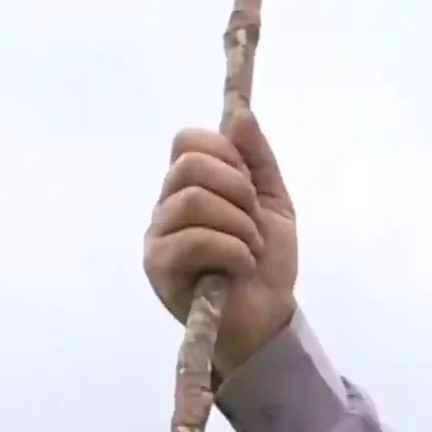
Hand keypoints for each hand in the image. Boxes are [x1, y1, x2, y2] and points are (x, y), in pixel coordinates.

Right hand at [143, 110, 299, 375]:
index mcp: (189, 187)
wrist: (269, 318)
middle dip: (237, 191)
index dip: (225, 154)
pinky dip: (232, 250)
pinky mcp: (159, 267)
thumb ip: (257, 159)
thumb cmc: (266, 263)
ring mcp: (158, 237)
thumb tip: (240, 113)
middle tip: (253, 223)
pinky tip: (241, 267)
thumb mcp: (272, 203)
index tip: (250, 186)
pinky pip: (193, 239)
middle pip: (188, 166)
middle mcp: (166, 207)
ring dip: (239, 226)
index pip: (188, 141)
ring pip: (193, 201)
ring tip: (250, 249)